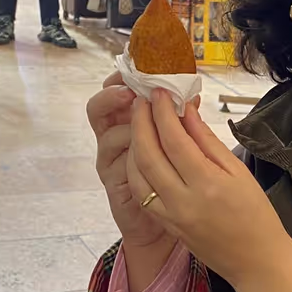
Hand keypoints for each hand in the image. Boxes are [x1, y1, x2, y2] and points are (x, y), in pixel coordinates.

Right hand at [88, 74, 181, 291]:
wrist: (165, 225)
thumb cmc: (177, 180)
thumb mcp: (183, 146)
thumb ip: (182, 121)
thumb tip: (192, 95)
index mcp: (130, 121)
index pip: (118, 91)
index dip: (121, 78)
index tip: (137, 65)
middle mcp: (115, 137)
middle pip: (100, 108)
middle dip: (113, 94)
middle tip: (131, 88)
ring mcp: (111, 160)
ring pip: (107, 134)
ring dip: (123, 121)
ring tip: (139, 112)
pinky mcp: (113, 183)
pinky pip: (115, 164)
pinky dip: (128, 152)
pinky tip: (143, 146)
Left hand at [127, 90, 291, 291]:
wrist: (256, 261)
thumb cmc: (256, 213)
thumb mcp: (238, 172)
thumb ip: (207, 141)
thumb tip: (186, 111)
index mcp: (207, 183)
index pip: (174, 139)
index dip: (162, 112)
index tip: (159, 92)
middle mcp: (183, 200)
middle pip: (149, 154)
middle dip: (141, 122)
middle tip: (142, 99)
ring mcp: (170, 215)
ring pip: (138, 173)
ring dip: (135, 143)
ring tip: (139, 121)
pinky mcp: (165, 224)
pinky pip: (142, 192)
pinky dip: (137, 168)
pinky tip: (142, 151)